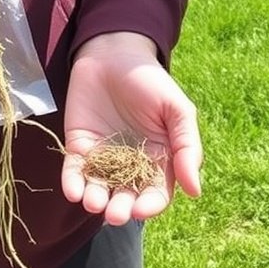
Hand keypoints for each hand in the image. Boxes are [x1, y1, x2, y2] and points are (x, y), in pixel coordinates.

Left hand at [61, 32, 201, 224]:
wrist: (113, 53)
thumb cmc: (151, 81)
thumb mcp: (177, 111)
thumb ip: (187, 148)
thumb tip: (195, 191)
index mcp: (159, 160)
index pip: (156, 193)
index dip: (150, 205)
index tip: (141, 209)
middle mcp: (131, 165)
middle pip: (126, 197)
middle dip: (120, 209)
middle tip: (115, 213)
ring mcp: (103, 158)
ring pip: (99, 189)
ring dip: (95, 201)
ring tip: (94, 202)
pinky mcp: (79, 148)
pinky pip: (75, 172)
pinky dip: (73, 184)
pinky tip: (74, 191)